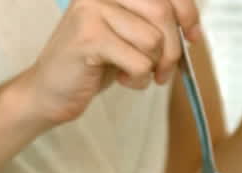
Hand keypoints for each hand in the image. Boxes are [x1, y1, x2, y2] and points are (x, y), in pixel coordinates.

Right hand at [17, 0, 201, 125]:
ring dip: (151, 68)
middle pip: (162, 13)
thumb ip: (153, 24)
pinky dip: (138, 78)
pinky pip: (138, 61)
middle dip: (170, 50)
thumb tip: (193, 29)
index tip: (193, 37)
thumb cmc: (91, 65)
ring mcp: (92, 11)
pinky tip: (122, 80)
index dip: (187, 12)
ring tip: (134, 75)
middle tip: (163, 72)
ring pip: (152, 40)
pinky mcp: (88, 38)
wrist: (48, 91)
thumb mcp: (127, 36)